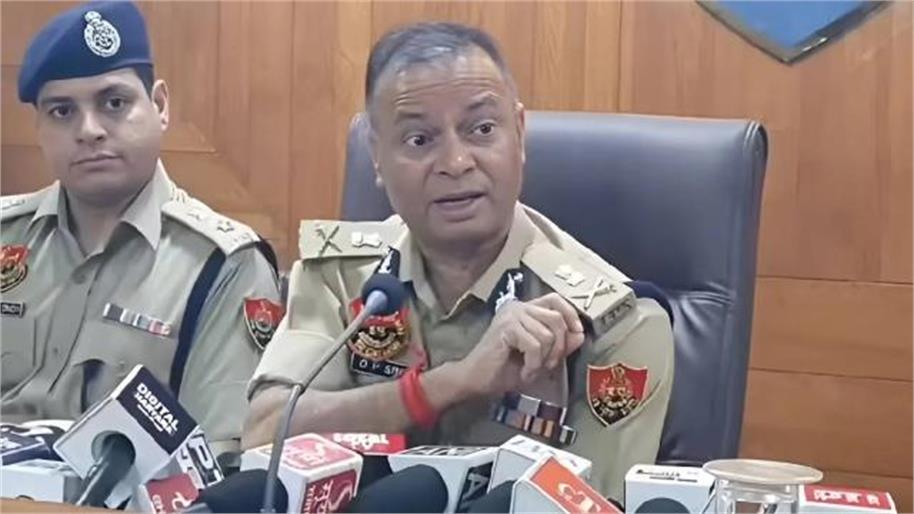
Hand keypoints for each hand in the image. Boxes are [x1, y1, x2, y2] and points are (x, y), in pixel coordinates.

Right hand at [457, 293, 585, 396]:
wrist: (476, 380)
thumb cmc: (504, 369)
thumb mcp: (540, 357)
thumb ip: (560, 344)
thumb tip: (580, 334)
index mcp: (525, 310)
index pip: (555, 299)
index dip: (570, 314)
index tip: (577, 333)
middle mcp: (518, 307)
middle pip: (556, 318)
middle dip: (559, 347)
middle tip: (547, 365)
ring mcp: (511, 315)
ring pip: (547, 335)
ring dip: (544, 359)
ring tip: (531, 370)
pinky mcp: (507, 327)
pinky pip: (535, 345)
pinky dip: (533, 364)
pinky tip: (523, 372)